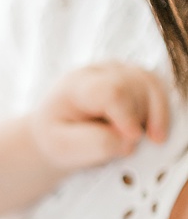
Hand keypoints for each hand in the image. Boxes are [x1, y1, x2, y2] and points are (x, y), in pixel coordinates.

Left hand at [30, 63, 170, 170]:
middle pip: (134, 87)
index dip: (127, 115)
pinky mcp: (133, 79)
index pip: (110, 91)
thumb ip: (95, 144)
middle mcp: (98, 72)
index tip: (133, 138)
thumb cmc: (58, 138)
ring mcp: (118, 72)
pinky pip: (157, 89)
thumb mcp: (62, 147)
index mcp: (75, 86)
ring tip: (146, 139)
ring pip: (150, 85)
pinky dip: (161, 112)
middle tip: (127, 144)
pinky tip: (155, 132)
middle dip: (138, 118)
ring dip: (154, 115)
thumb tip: (129, 139)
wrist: (58, 132)